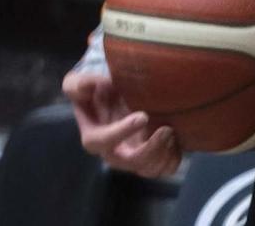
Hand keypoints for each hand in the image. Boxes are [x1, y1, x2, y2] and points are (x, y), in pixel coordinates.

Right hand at [63, 67, 180, 177]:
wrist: (111, 99)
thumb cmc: (93, 92)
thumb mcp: (78, 84)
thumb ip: (79, 85)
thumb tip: (90, 86)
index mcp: (93, 137)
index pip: (104, 141)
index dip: (123, 132)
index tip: (142, 116)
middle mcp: (113, 154)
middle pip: (131, 162)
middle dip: (151, 149)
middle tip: (166, 130)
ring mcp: (132, 160)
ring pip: (150, 170)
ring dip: (164, 155)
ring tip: (172, 132)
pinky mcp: (149, 161)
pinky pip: (164, 170)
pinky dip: (173, 160)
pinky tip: (176, 142)